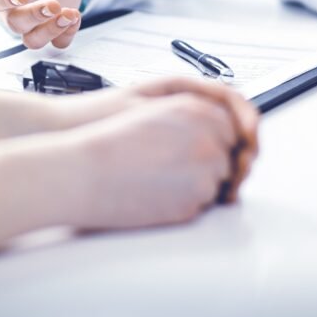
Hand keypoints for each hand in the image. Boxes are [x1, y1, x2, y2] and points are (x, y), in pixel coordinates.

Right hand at [0, 0, 85, 48]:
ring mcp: (33, 20)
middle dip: (34, 17)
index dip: (4, 1)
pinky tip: (74, 16)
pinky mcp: (53, 26)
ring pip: (33, 40)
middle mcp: (12, 8)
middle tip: (53, 4)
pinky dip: (67, 35)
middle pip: (15, 24)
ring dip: (50, 31)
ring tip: (69, 14)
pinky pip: (57, 42)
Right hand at [63, 79, 259, 228]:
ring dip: (197, 184)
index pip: (232, 129)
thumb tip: (217, 133)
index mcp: (199, 112)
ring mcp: (204, 174)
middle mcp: (208, 140)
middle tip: (172, 165)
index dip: (215, 141)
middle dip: (207, 164)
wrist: (84, 172)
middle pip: (228, 158)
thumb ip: (194, 117)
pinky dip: (184, 202)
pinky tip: (156, 192)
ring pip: (217, 184)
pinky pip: (201, 206)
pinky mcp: (194, 204)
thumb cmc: (110, 142)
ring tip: (160, 178)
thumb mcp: (157, 110)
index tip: (199, 148)